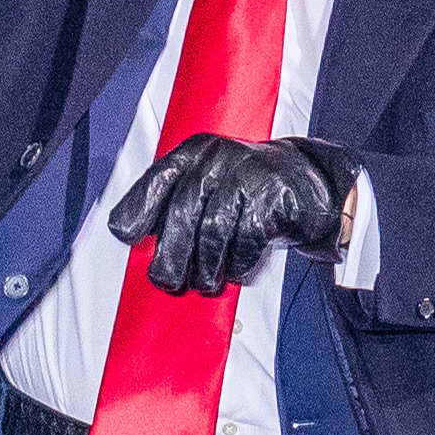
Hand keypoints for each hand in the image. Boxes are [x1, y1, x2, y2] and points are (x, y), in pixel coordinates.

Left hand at [106, 134, 360, 298]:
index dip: (139, 207)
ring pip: (214, 229)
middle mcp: (220, 156)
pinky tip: (237, 271)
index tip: (125, 235)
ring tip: (205, 283)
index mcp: (197, 152)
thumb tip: (141, 242)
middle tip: (166, 280)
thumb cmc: (249, 194)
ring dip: (207, 265)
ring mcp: (249, 172)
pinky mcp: (274, 195)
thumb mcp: (211, 187)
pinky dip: (239, 262)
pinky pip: (247, 239)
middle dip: (172, 252)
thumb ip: (178, 204)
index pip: (160, 176)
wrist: (309, 185)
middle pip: (184, 209)